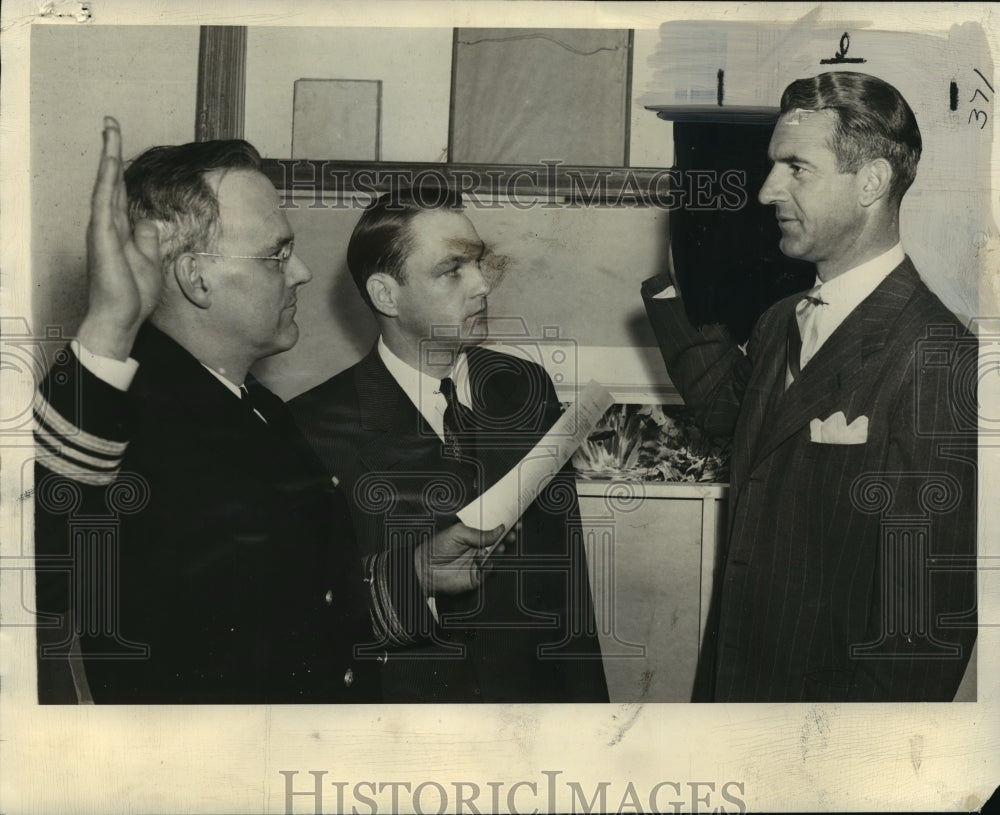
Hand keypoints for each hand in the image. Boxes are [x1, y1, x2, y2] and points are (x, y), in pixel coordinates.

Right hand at [77, 117, 161, 359]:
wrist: (121, 317)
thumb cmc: (134, 294)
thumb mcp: (149, 261)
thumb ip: (147, 238)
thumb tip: (147, 220)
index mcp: (119, 229)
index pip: (119, 190)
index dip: (120, 166)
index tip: (119, 142)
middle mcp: (107, 224)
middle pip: (110, 178)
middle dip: (111, 149)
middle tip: (110, 120)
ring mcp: (103, 228)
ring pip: (105, 182)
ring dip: (108, 154)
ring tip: (110, 128)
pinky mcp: (102, 236)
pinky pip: (104, 200)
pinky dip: (106, 177)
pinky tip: (110, 158)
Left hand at [414, 522, 511, 594]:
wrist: (425, 569)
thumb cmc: (436, 548)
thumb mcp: (458, 532)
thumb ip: (480, 532)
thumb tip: (500, 528)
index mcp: (472, 534)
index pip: (491, 528)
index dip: (503, 524)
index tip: (513, 520)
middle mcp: (477, 547)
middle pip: (498, 541)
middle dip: (508, 535)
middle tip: (514, 531)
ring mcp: (479, 561)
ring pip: (497, 554)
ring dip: (502, 548)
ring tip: (503, 543)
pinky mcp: (478, 575)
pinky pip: (490, 569)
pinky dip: (492, 563)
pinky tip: (489, 557)